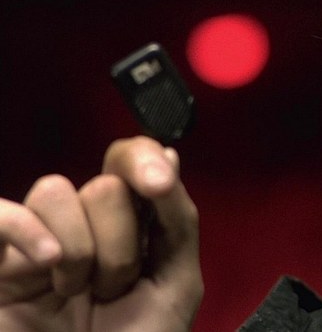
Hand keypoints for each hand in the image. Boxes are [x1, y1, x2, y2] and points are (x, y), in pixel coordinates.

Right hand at [0, 136, 202, 330]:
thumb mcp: (174, 285)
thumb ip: (176, 219)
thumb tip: (168, 155)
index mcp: (130, 227)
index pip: (130, 161)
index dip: (143, 159)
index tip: (157, 184)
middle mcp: (83, 227)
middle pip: (104, 184)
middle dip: (123, 240)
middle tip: (116, 289)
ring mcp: (36, 245)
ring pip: (56, 191)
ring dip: (82, 249)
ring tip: (80, 295)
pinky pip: (0, 217)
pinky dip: (23, 229)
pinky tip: (49, 265)